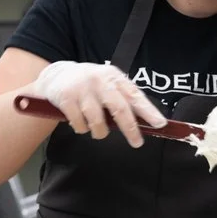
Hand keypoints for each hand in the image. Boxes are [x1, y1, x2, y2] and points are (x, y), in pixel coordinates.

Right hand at [34, 61, 166, 147]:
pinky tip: (80, 122)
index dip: (148, 110)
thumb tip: (144, 122)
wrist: (57, 75)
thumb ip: (123, 98)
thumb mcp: (108, 83)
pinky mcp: (66, 99)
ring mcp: (82, 89)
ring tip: (98, 130)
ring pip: (98, 122)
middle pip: (119, 109)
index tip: (159, 123)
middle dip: (130, 129)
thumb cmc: (91, 84)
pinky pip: (80, 125)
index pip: (135, 95)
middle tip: (137, 142)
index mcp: (114, 77)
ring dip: (100, 132)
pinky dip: (82, 129)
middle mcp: (100, 81)